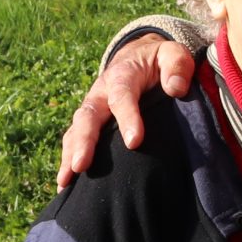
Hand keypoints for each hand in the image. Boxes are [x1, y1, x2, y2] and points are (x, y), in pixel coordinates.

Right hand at [59, 34, 198, 189]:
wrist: (137, 58)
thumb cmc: (158, 61)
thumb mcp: (173, 54)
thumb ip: (176, 66)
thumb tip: (176, 88)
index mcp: (122, 75)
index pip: (122, 96)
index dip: (127, 117)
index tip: (134, 142)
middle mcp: (100, 93)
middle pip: (88, 116)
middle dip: (84, 141)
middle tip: (81, 165)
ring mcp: (92, 108)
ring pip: (76, 130)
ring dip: (69, 154)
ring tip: (65, 181)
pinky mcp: (89, 123)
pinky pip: (73, 140)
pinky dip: (67, 161)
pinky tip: (65, 186)